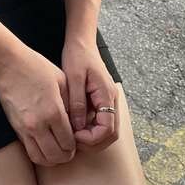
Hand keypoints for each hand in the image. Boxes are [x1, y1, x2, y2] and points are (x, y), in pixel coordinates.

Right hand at [0, 46, 76, 166]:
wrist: (8, 64)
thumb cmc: (36, 67)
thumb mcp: (61, 80)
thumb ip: (70, 103)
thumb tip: (75, 122)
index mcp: (54, 111)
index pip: (69, 141)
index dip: (76, 145)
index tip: (78, 140)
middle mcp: (39, 124)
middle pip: (57, 155)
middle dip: (67, 155)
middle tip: (70, 149)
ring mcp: (25, 128)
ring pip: (42, 158)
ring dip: (53, 159)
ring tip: (58, 150)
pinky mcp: (16, 128)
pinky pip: (30, 152)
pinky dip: (40, 155)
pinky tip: (45, 146)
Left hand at [61, 39, 119, 153]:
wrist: (82, 42)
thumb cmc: (77, 56)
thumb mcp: (74, 78)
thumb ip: (77, 103)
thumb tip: (77, 128)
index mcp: (107, 94)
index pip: (108, 129)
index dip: (92, 138)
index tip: (74, 136)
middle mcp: (112, 99)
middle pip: (111, 134)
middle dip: (92, 143)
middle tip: (72, 141)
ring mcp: (109, 100)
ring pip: (107, 129)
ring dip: (92, 137)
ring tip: (72, 135)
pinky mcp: (102, 100)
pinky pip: (101, 121)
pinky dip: (90, 129)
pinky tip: (74, 126)